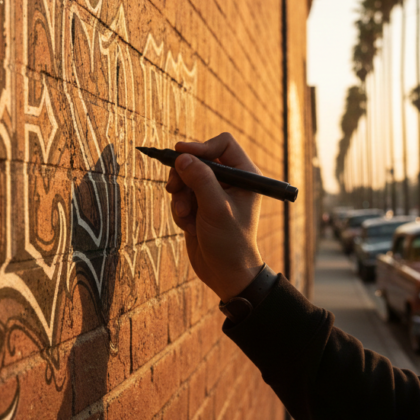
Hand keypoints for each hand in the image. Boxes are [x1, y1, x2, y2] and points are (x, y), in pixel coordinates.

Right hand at [165, 133, 264, 300]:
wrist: (225, 274)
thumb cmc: (230, 242)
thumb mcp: (216, 209)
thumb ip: (200, 180)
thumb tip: (182, 157)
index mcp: (245, 176)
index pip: (223, 144)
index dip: (201, 146)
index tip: (180, 153)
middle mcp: (230, 181)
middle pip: (199, 159)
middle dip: (185, 175)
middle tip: (174, 188)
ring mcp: (213, 193)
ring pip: (186, 178)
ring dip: (180, 196)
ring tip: (185, 215)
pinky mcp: (199, 206)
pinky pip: (181, 196)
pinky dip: (180, 209)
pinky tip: (189, 226)